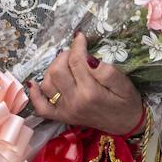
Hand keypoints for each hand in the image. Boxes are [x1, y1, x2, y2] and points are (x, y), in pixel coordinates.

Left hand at [28, 33, 144, 135]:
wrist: (126, 125)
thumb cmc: (126, 102)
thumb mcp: (125, 84)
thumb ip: (108, 72)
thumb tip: (89, 58)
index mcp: (90, 92)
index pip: (76, 61)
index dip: (77, 45)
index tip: (80, 37)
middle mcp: (74, 101)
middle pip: (57, 70)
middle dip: (64, 55)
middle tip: (75, 52)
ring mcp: (65, 110)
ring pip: (47, 83)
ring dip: (52, 69)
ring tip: (65, 64)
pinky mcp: (62, 117)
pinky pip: (41, 107)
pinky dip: (35, 94)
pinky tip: (35, 83)